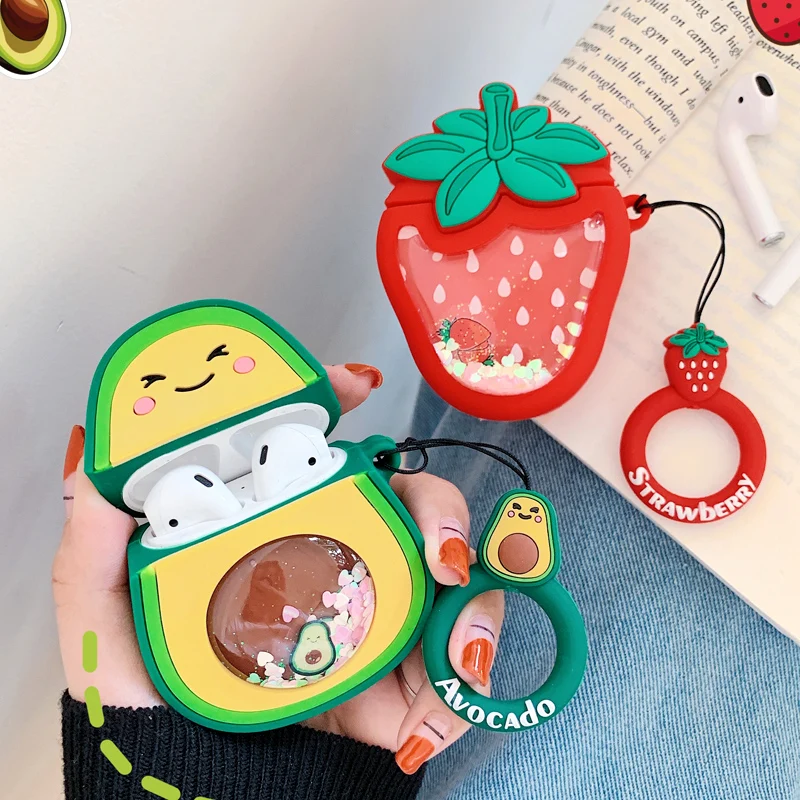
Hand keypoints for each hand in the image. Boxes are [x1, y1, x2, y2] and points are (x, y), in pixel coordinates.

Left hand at [53, 363, 502, 774]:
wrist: (203, 791)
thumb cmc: (154, 704)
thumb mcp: (110, 623)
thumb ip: (98, 548)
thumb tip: (92, 461)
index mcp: (281, 532)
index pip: (322, 451)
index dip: (341, 404)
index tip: (354, 385)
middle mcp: (341, 558)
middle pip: (413, 500)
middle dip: (442, 511)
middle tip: (439, 552)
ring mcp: (382, 611)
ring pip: (459, 571)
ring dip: (474, 604)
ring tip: (455, 651)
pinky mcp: (410, 673)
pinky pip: (460, 661)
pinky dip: (462, 687)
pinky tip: (432, 713)